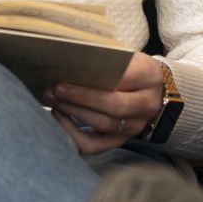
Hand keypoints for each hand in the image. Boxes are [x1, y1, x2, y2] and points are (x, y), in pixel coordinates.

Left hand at [46, 53, 165, 157]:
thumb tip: (67, 61)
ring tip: (52, 99)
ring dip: (73, 112)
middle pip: (115, 106)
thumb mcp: (123, 56)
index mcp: (149, 76)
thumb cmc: (127, 67)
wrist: (146, 88)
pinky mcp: (119, 141)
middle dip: (80, 98)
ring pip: (104, 124)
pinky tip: (59, 116)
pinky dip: (72, 133)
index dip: (96, 78)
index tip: (67, 74)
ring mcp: (134, 126)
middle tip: (54, 89)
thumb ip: (102, 58)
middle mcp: (147, 104)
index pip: (124, 78)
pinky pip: (93, 145)